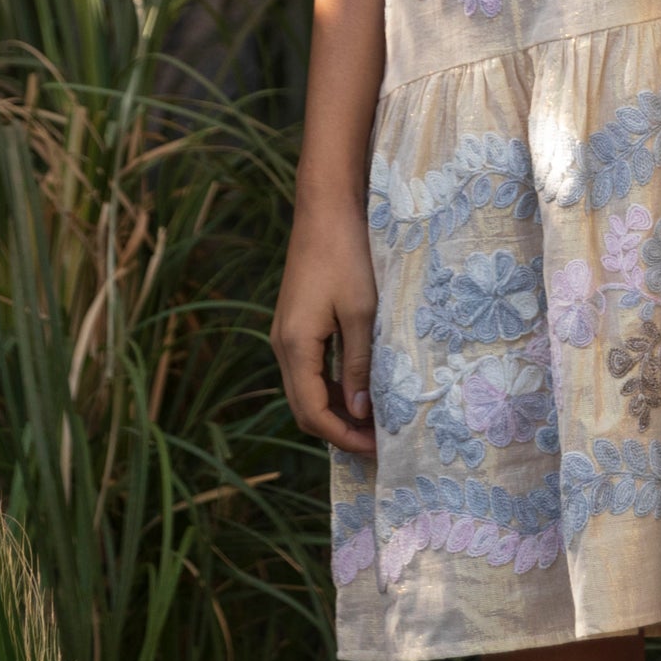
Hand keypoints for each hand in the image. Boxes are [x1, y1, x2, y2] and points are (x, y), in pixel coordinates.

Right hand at [270, 195, 377, 458]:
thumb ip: (360, 363)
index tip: (377, 449)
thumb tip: (361, 411)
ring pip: (306, 390)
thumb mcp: (362, 312)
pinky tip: (359, 389)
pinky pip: (309, 369)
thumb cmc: (347, 256)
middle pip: (305, 407)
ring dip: (336, 410)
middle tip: (378, 444)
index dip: (344, 436)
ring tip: (373, 423)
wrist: (325, 210)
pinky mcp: (295, 324)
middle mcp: (283, 346)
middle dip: (339, 431)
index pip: (313, 412)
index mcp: (295, 347)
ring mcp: (286, 335)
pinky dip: (331, 387)